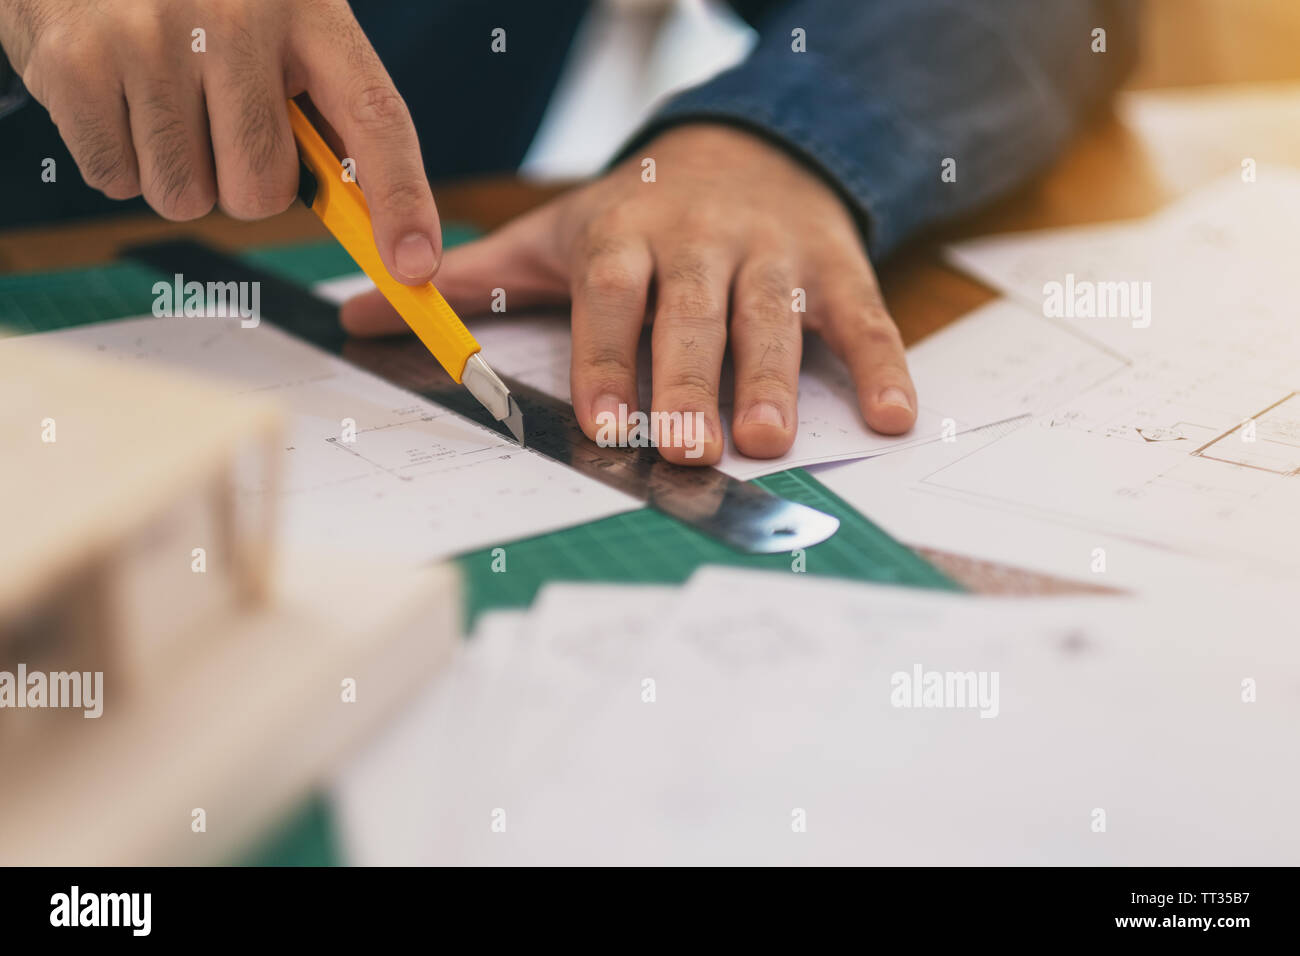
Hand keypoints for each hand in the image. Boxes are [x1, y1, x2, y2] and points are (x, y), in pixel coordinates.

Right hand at [1, 0, 439, 284]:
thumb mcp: (278, 23)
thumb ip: (326, 108)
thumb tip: (379, 229)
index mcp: (308, 7)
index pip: (375, 116)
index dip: (402, 199)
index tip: (415, 265)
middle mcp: (234, 16)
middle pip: (260, 191)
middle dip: (241, 184)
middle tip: (217, 125)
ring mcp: (149, 37)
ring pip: (184, 198)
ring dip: (175, 173)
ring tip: (158, 98)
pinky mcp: (76, 63)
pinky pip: (117, 181)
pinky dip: (117, 159)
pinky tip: (114, 95)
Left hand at [342, 123, 918, 463]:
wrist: (748, 146)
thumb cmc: (638, 214)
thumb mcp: (553, 236)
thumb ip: (470, 280)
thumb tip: (354, 316)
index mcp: (624, 235)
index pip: (612, 299)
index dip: (609, 360)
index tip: (604, 426)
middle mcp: (700, 239)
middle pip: (693, 314)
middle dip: (690, 381)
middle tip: (688, 449)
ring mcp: (772, 249)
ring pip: (775, 313)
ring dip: (775, 376)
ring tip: (770, 439)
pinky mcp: (835, 262)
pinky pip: (862, 315)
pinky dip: (882, 363)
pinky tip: (894, 416)